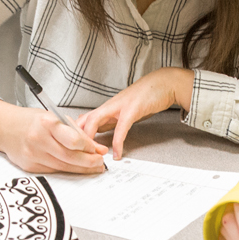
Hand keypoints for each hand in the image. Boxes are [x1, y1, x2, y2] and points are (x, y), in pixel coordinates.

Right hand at [0, 100, 107, 173]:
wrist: (5, 128)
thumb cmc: (33, 121)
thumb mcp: (55, 118)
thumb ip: (76, 132)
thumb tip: (97, 148)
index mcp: (47, 123)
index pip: (74, 140)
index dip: (90, 148)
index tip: (99, 150)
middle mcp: (39, 139)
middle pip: (70, 157)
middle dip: (89, 162)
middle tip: (100, 162)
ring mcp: (33, 154)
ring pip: (63, 167)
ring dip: (81, 169)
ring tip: (92, 167)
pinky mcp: (30, 166)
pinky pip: (54, 170)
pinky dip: (67, 170)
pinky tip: (75, 168)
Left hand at [77, 67, 193, 159]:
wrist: (164, 84)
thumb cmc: (145, 97)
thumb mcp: (123, 111)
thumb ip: (111, 121)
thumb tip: (98, 133)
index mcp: (106, 108)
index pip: (82, 119)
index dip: (74, 133)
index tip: (74, 148)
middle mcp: (109, 106)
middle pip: (83, 119)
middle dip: (76, 137)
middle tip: (78, 154)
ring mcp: (119, 107)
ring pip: (95, 121)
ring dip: (91, 139)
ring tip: (93, 155)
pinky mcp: (132, 109)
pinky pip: (121, 128)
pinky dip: (117, 142)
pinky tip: (117, 153)